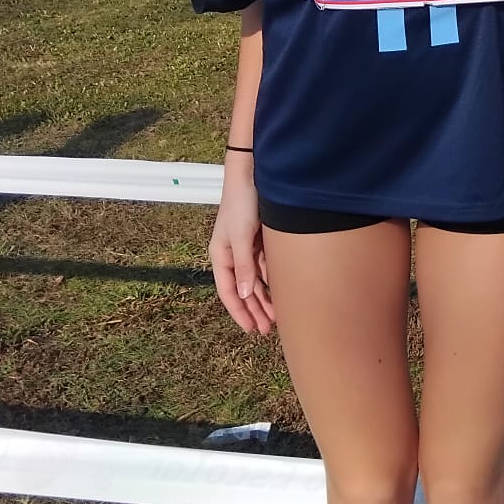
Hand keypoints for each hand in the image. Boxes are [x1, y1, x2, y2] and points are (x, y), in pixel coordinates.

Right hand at [210, 158, 273, 334]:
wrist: (253, 173)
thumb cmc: (242, 203)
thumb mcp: (241, 237)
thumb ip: (243, 266)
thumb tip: (245, 295)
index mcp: (221, 255)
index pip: (229, 291)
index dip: (239, 312)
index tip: (251, 330)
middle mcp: (233, 254)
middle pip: (244, 289)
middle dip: (254, 310)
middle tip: (267, 330)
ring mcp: (247, 247)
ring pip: (256, 279)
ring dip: (264, 298)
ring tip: (276, 317)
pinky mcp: (261, 239)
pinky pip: (266, 266)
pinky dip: (272, 280)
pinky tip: (281, 292)